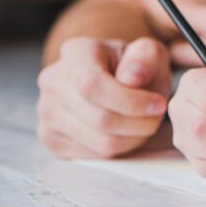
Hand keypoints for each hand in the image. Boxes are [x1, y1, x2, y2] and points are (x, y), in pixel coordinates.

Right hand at [37, 37, 170, 157]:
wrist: (117, 78)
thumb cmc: (134, 65)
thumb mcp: (149, 52)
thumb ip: (146, 57)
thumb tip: (132, 76)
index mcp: (75, 53)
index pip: (93, 85)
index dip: (130, 101)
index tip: (158, 104)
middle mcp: (53, 81)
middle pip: (99, 118)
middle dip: (139, 123)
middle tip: (157, 116)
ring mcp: (47, 112)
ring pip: (98, 141)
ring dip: (133, 138)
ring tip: (146, 123)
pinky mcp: (50, 138)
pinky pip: (91, 154)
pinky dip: (119, 148)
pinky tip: (128, 132)